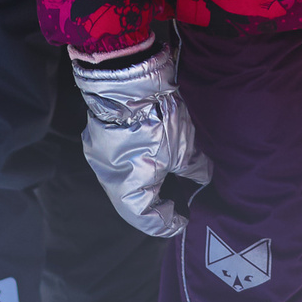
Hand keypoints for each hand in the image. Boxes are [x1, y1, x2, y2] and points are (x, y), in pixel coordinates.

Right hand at [71, 42, 212, 237]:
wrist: (129, 78)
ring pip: (124, 183)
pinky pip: (118, 164)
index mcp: (127, 190)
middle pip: (132, 204)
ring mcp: (100, 159)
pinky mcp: (98, 140)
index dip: (169, 222)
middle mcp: (108, 179)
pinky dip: (135, 166)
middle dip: (156, 204)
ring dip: (145, 184)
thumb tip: (202, 177)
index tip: (186, 217)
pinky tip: (152, 157)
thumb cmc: (158, 121)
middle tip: (177, 200)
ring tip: (167, 177)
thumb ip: (195, 169)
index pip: (148, 219)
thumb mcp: (185, 148)